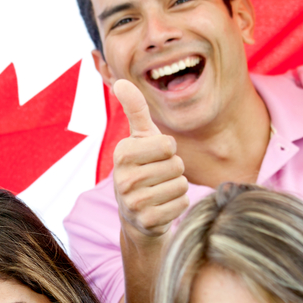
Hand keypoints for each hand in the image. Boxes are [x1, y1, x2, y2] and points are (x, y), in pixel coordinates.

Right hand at [111, 80, 188, 241]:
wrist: (136, 215)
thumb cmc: (142, 168)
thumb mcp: (139, 139)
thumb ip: (135, 110)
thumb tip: (121, 82)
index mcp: (122, 154)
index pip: (167, 144)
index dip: (168, 149)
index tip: (155, 156)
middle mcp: (123, 179)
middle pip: (176, 165)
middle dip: (174, 170)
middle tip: (158, 177)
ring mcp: (133, 202)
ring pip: (180, 185)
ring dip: (177, 188)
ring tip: (160, 191)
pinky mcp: (146, 221)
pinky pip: (181, 204)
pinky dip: (178, 205)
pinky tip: (162, 206)